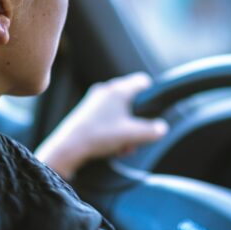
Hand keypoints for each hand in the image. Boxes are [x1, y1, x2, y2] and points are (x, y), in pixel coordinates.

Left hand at [35, 72, 168, 179]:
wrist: (68, 147)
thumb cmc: (100, 136)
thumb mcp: (132, 135)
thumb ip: (152, 131)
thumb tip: (162, 128)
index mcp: (118, 90)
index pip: (142, 81)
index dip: (152, 95)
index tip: (153, 110)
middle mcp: (106, 90)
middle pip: (131, 100)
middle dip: (137, 120)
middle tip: (137, 137)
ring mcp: (94, 101)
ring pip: (119, 112)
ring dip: (125, 129)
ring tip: (123, 147)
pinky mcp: (86, 112)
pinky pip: (107, 118)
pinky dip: (113, 131)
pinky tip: (113, 148)